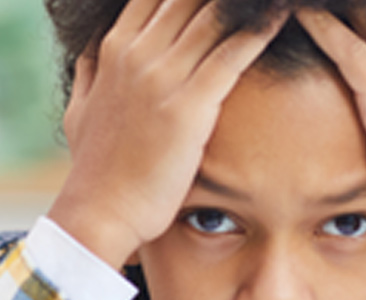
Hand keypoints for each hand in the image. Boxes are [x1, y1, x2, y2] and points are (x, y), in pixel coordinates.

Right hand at [48, 0, 288, 268]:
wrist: (98, 213)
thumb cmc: (94, 168)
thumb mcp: (80, 109)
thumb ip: (91, 71)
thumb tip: (96, 48)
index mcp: (115, 48)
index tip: (215, 0)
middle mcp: (137, 53)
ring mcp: (161, 77)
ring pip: (214, 14)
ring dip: (249, 5)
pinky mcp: (188, 106)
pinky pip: (233, 53)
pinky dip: (261, 30)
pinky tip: (285, 15)